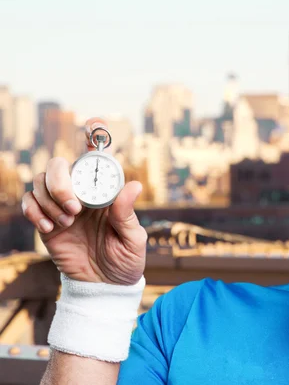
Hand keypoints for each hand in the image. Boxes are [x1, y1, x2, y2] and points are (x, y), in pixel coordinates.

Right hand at [21, 118, 146, 284]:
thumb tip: (135, 185)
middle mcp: (83, 193)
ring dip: (50, 200)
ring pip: (40, 182)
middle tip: (74, 208)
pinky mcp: (46, 222)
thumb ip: (127, 214)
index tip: (93, 124)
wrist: (104, 287)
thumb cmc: (126, 260)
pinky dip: (35, 212)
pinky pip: (30, 204)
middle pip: (60, 165)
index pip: (98, 160)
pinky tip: (50, 228)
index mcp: (106, 193)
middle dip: (60, 182)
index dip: (94, 136)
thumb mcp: (133, 240)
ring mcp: (62, 206)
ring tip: (66, 223)